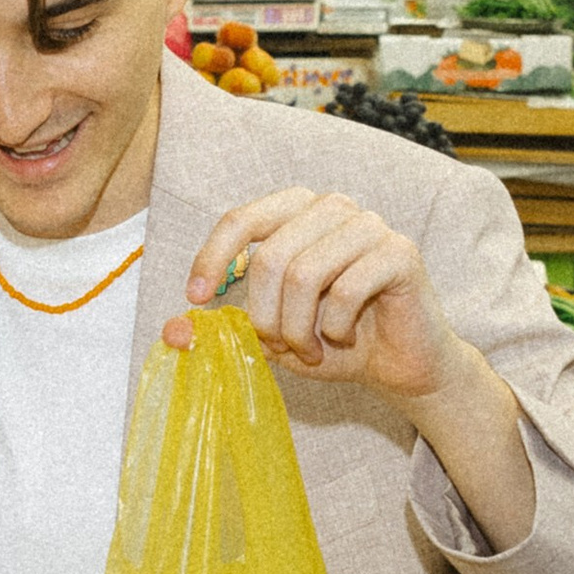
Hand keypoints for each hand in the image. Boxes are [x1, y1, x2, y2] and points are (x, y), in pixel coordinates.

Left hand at [167, 185, 537, 545]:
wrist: (400, 365)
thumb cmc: (332, 342)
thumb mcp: (270, 336)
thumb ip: (226, 327)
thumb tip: (173, 331)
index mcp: (295, 212)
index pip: (241, 220)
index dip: (213, 259)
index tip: (197, 300)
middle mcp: (331, 207)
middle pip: (271, 257)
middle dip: (266, 315)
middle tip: (277, 346)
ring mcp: (369, 225)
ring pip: (306, 274)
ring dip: (300, 328)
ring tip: (311, 349)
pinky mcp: (400, 252)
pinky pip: (348, 290)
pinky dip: (336, 328)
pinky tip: (344, 337)